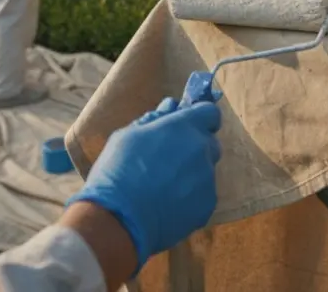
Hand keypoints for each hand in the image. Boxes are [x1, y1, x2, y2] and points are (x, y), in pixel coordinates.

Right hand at [67, 97, 222, 272]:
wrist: (119, 219)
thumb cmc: (118, 170)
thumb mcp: (128, 136)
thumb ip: (155, 120)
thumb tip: (170, 108)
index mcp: (184, 127)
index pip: (209, 113)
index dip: (199, 117)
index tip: (186, 125)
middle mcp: (201, 150)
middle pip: (209, 142)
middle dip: (195, 146)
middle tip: (169, 159)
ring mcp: (207, 179)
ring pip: (206, 170)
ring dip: (192, 173)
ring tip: (164, 187)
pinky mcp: (207, 205)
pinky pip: (203, 194)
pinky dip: (190, 197)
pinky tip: (168, 204)